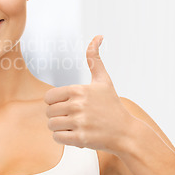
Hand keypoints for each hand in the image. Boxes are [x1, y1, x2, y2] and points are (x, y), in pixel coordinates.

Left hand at [44, 36, 134, 154]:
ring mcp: (79, 122)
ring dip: (60, 127)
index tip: (68, 105)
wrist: (126, 133)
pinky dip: (62, 137)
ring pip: (51, 125)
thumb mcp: (103, 80)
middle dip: (57, 115)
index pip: (48, 97)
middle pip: (48, 112)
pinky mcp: (80, 139)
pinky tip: (75, 135)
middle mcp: (77, 105)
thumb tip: (97, 36)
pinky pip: (57, 137)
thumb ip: (95, 59)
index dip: (56, 102)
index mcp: (78, 90)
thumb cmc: (112, 105)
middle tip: (72, 117)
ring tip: (74, 126)